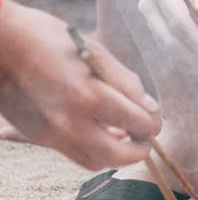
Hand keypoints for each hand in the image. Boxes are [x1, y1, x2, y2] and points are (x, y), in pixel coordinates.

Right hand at [0, 0, 160, 169]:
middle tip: (147, 138)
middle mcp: (69, 123)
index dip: (151, 124)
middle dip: (137, 151)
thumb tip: (147, 105)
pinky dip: (92, 150)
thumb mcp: (92, 49)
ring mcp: (51, 135)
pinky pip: (73, 154)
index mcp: (87, 95)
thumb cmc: (47, 38)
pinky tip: (100, 132)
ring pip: (93, 161)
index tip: (157, 120)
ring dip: (114, 155)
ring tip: (126, 137)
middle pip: (115, 155)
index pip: (133, 122)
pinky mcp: (38, 138)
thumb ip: (123, 80)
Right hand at [138, 0, 197, 61]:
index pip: (178, 21)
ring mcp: (149, 18)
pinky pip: (169, 49)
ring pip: (168, 48)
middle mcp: (148, 4)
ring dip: (191, 60)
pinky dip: (187, 57)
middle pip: (169, 39)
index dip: (197, 41)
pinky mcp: (154, 29)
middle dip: (193, 56)